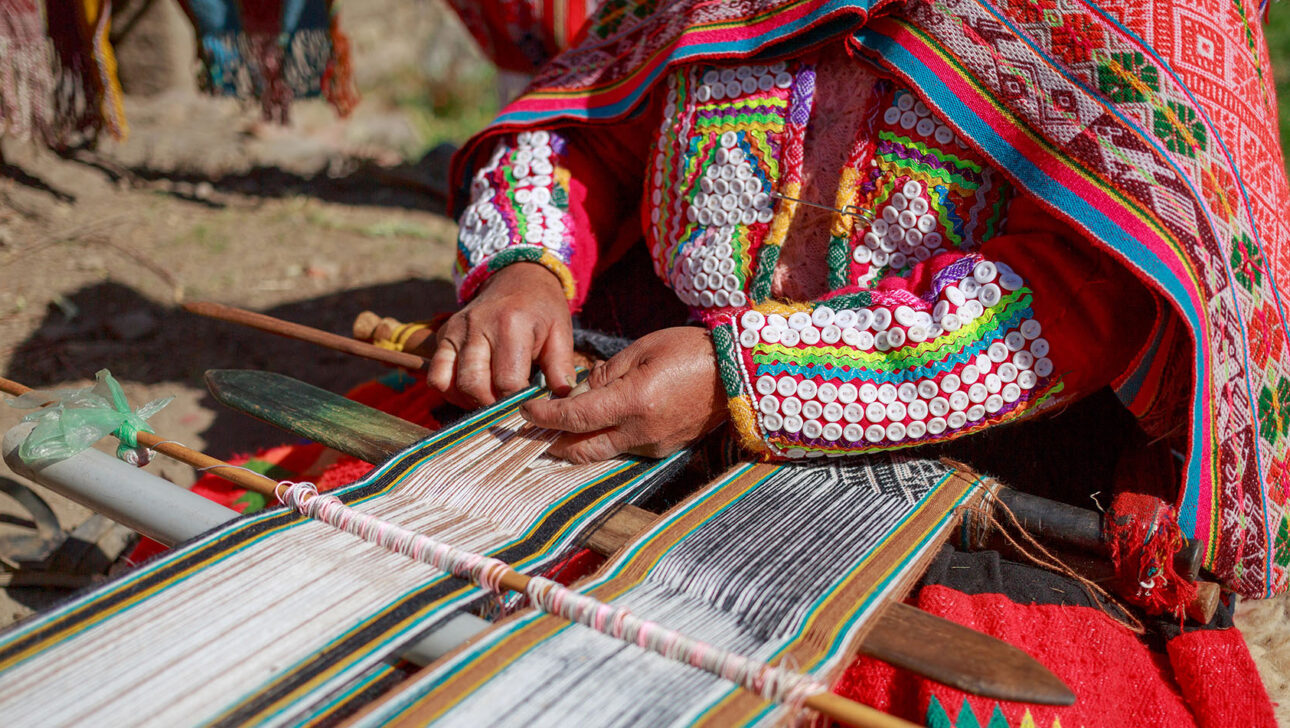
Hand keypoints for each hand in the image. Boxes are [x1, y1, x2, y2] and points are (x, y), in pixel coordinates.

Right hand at [429, 263, 575, 407]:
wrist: (517, 278)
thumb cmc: (541, 309)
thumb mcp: (560, 332)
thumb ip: (560, 366)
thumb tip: (563, 398)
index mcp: (510, 325)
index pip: (507, 381)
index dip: (518, 401)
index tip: (528, 404)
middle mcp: (478, 326)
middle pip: (474, 385)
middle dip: (492, 405)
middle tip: (508, 406)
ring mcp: (456, 330)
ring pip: (450, 383)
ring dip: (469, 401)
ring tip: (490, 399)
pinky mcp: (443, 335)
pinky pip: (436, 375)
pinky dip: (449, 390)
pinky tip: (471, 390)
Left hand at [520, 326, 728, 462]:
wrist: (738, 373)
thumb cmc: (689, 351)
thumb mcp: (641, 350)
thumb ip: (604, 375)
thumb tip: (575, 394)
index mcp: (633, 402)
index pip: (575, 418)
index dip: (545, 417)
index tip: (525, 411)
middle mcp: (641, 432)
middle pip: (582, 449)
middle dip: (552, 443)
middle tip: (530, 433)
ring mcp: (654, 446)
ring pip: (602, 453)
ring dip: (576, 444)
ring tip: (556, 431)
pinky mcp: (664, 450)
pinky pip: (624, 450)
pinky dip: (603, 441)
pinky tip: (595, 428)